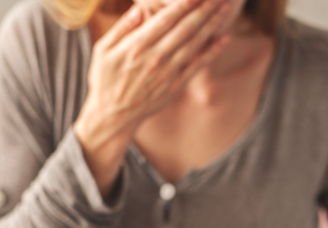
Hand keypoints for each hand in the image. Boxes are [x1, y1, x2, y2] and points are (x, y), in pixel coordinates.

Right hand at [74, 0, 232, 193]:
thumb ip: (121, 27)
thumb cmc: (105, 79)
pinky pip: (197, 66)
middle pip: (184, 28)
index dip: (184, 4)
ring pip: (194, 44)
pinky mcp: (175, 86)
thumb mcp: (103, 50)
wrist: (112, 115)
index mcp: (136, 46)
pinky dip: (212, 52)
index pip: (165, 19)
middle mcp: (154, 58)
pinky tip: (225, 39)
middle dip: (203, 9)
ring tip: (224, 9)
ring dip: (211, 25)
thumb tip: (139, 8)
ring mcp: (167, 73)